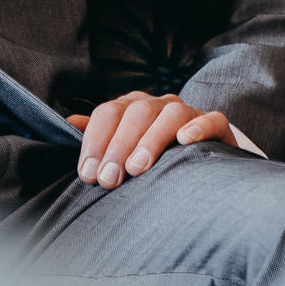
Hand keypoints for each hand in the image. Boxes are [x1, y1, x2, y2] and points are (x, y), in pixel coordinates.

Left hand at [67, 91, 233, 187]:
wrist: (196, 166)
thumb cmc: (148, 159)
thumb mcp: (118, 148)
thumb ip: (95, 136)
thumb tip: (67, 123)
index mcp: (131, 107)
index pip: (108, 113)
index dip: (95, 142)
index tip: (88, 174)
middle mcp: (159, 105)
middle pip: (137, 112)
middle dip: (119, 146)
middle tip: (109, 180)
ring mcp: (189, 113)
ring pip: (171, 114)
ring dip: (152, 139)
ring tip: (138, 167)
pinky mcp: (217, 126)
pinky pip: (212, 119)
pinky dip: (198, 127)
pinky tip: (185, 140)